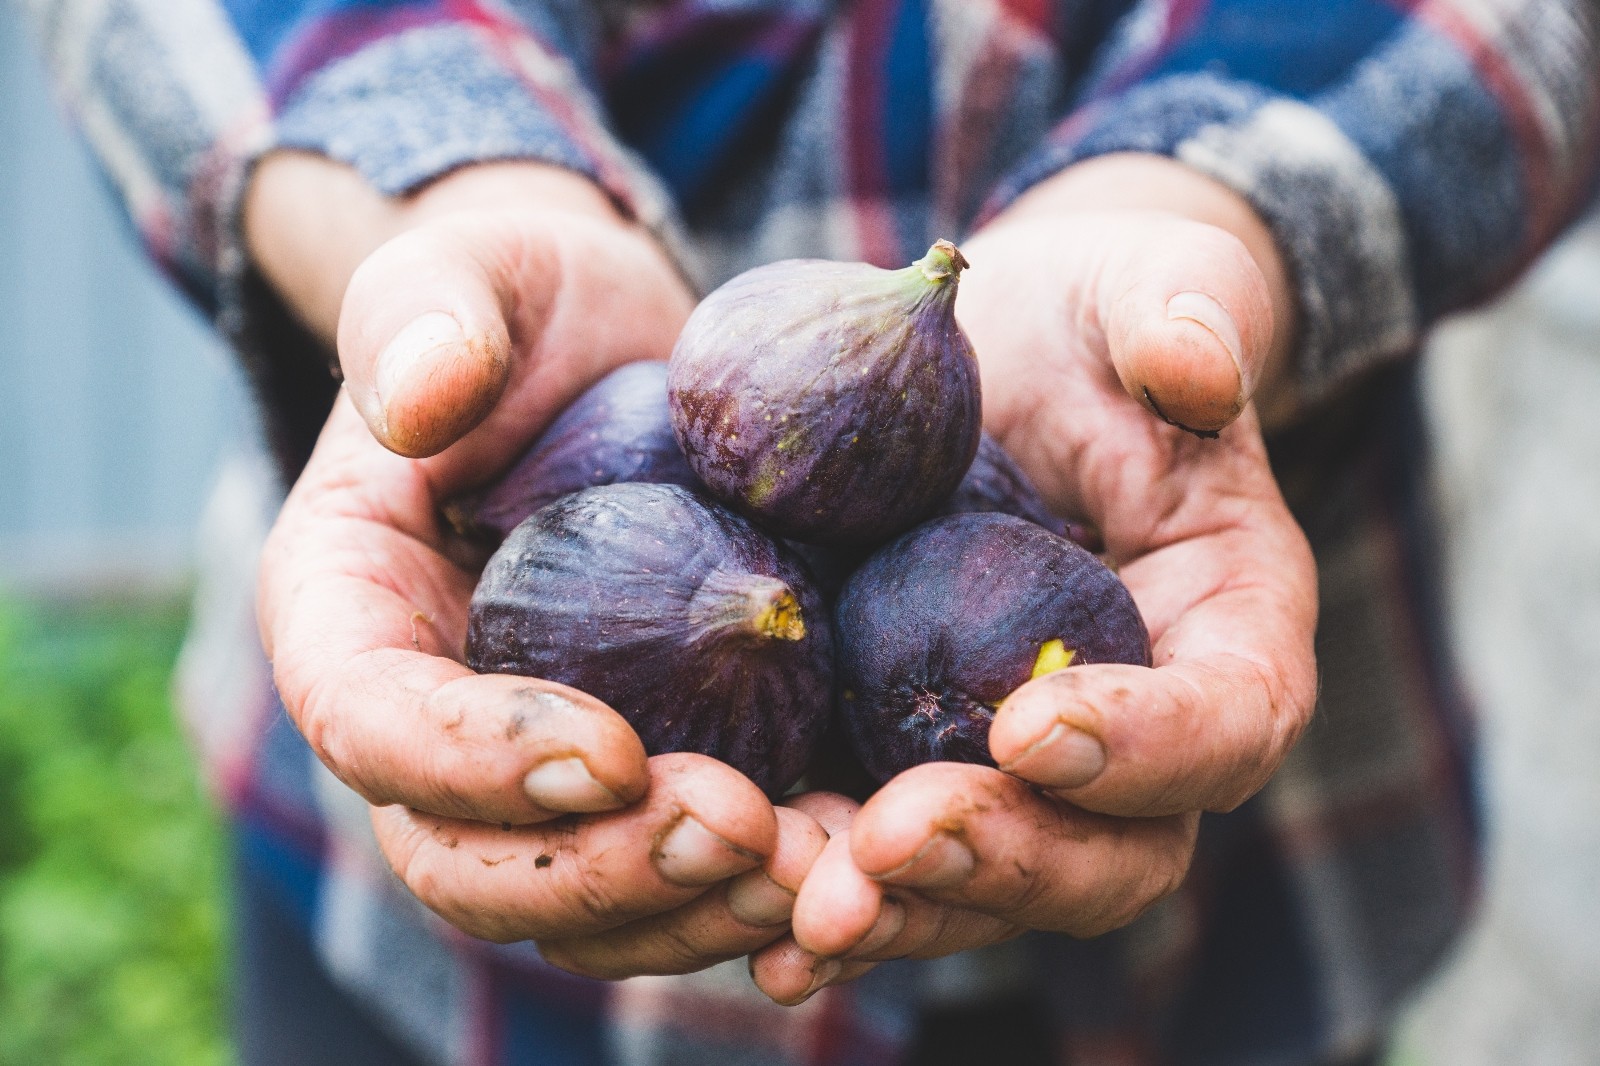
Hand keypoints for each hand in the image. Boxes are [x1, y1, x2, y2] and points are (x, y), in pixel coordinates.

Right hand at [250, 157, 819, 974]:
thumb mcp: (471, 277)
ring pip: (579, 905)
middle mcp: (429, 724)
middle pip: (465, 863)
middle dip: (599, 874)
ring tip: (815, 867)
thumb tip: (415, 395)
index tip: (611, 753)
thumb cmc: (522, 306)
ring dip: (691, 909)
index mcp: (352, 615)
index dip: (472, 763)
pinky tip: (855, 856)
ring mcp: (536, 769)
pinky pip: (678, 872)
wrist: (610, 353)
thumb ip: (424, 318)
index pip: (372, 723)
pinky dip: (757, 885)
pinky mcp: (646, 773)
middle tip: (738, 830)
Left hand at [751, 155, 1319, 1001]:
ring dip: (904, 909)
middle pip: (1113, 852)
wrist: (1006, 361)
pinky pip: (886, 860)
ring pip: (993, 887)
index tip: (1030, 726)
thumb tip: (1193, 357)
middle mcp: (1140, 735)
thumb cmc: (1093, 322)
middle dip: (1006, 860)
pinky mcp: (917, 765)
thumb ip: (1182, 317)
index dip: (1148, 746)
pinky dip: (827, 896)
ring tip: (806, 914)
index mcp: (1225, 628)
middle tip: (892, 842)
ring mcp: (1022, 772)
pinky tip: (753, 926)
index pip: (1227, 719)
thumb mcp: (1145, 289)